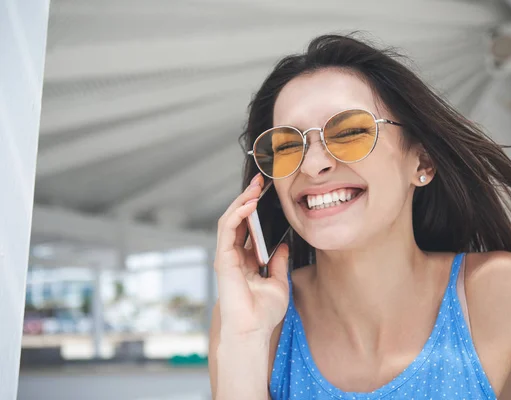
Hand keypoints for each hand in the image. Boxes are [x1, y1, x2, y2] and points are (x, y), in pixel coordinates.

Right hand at [214, 174, 289, 338]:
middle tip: (259, 182)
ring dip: (241, 201)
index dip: (253, 209)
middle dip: (247, 198)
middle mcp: (234, 256)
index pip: (246, 227)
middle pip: (236, 219)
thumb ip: (279, 263)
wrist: (253, 330)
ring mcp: (227, 256)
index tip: (265, 193)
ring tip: (255, 187)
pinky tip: (250, 204)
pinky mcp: (224, 259)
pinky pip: (228, 230)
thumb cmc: (263, 312)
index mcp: (244, 260)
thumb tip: (284, 246)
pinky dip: (238, 214)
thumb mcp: (278, 282)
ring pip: (229, 220)